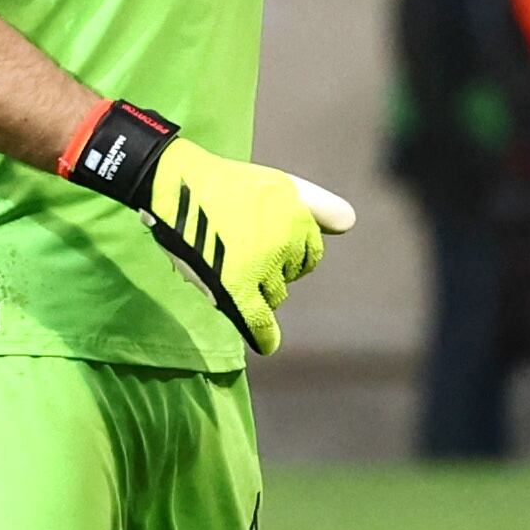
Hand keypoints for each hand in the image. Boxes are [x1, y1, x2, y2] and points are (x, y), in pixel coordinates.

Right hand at [135, 137, 359, 355]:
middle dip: (275, 268)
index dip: (291, 250)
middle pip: (291, 275)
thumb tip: (350, 224)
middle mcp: (285, 244)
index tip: (266, 241)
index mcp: (299, 220)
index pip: (310, 253)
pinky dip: (264, 335)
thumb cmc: (230, 185)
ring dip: (259, 288)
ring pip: (274, 294)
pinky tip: (267, 344)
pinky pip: (257, 319)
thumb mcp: (281, 185)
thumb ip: (319, 205)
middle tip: (241, 248)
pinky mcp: (234, 285)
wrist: (179, 186)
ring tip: (229, 263)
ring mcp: (260, 267)